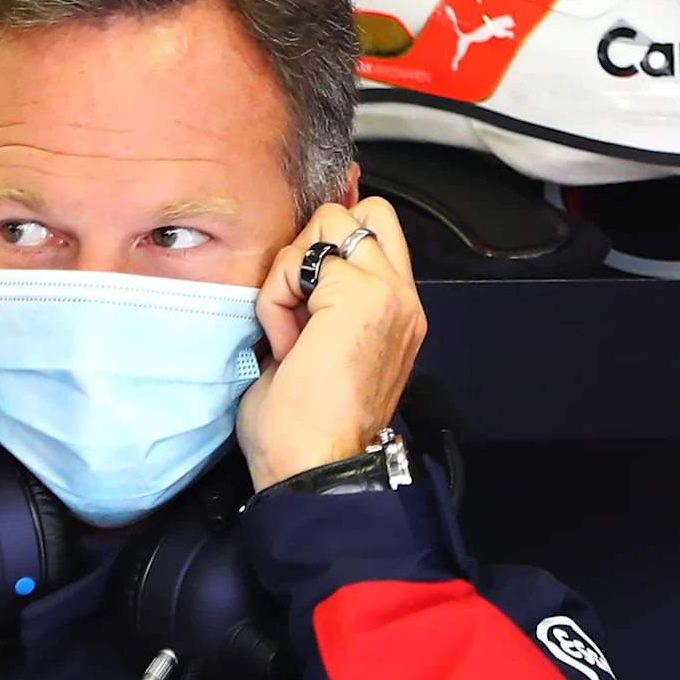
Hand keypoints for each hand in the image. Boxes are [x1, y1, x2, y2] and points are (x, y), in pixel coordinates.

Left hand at [239, 197, 424, 489]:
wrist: (317, 466)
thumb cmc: (308, 428)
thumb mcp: (322, 349)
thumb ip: (322, 302)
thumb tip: (297, 268)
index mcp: (397, 313)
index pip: (372, 236)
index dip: (327, 249)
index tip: (303, 302)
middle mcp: (403, 298)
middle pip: (363, 212)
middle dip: (318, 240)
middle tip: (300, 298)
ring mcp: (386, 293)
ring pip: (330, 223)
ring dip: (292, 270)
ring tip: (291, 329)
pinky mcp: (360, 296)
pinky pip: (296, 260)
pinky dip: (276, 295)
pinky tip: (285, 340)